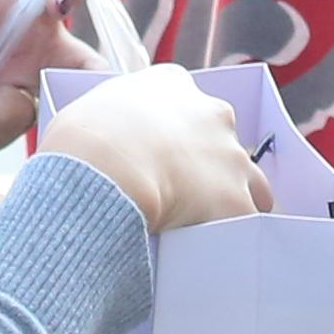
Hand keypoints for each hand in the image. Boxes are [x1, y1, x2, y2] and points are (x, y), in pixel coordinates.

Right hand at [40, 65, 259, 232]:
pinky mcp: (236, 199)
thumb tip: (106, 136)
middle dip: (208, 164)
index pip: (184, 101)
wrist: (103, 171)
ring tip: (203, 226)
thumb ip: (111, 117)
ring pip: (249, 182)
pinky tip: (211, 248)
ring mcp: (230, 155)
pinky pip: (245, 223)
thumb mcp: (89, 110)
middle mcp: (211, 112)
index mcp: (172, 84)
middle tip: (179, 191)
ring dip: (231, 199)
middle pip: (221, 141)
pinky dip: (231, 235)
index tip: (159, 151)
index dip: (172, 130)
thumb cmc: (83, 141)